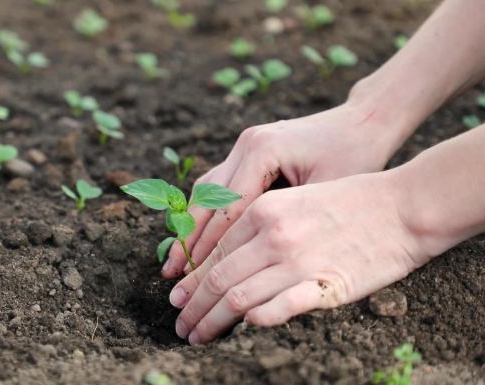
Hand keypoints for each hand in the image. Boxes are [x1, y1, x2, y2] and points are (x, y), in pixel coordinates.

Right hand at [162, 102, 405, 277]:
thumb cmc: (356, 157)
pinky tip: (198, 239)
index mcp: (262, 150)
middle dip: (188, 240)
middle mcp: (246, 144)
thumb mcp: (326, 194)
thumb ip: (287, 225)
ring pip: (206, 191)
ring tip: (176, 262)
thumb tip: (253, 268)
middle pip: (205, 198)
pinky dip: (207, 214)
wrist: (365, 120)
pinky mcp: (249, 151)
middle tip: (171, 274)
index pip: (226, 208)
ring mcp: (244, 145)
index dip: (208, 247)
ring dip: (191, 227)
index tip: (193, 278)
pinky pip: (219, 186)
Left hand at [168, 173, 429, 343]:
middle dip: (193, 307)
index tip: (177, 299)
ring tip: (198, 336)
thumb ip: (256, 229)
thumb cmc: (348, 202)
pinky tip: (242, 329)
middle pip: (217, 280)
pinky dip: (254, 321)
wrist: (401, 207)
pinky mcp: (323, 285)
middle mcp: (273, 235)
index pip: (214, 254)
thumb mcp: (292, 201)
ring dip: (212, 322)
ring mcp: (297, 261)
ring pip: (237, 298)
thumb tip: (220, 263)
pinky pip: (276, 309)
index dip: (191, 281)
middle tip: (180, 325)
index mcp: (262, 211)